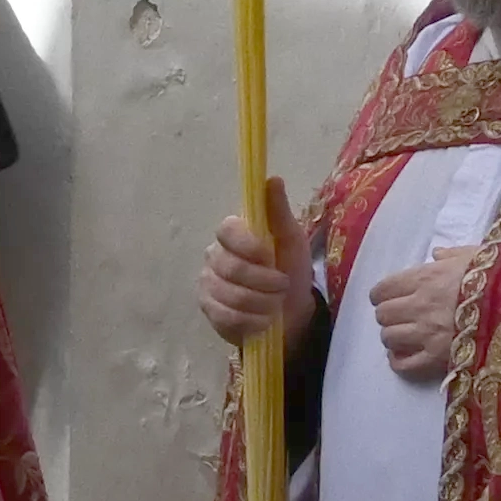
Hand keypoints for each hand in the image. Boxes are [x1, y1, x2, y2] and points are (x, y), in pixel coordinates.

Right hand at [198, 192, 304, 348]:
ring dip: (262, 303)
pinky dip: (252, 321)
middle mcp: (214, 256)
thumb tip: (273, 179)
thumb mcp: (292, 240)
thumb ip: (279, 213)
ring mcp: (208, 285)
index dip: (247, 245)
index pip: (226, 231)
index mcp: (232, 235)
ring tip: (276, 304)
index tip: (269, 256)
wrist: (292, 311)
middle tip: (282, 285)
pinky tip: (264, 320)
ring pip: (230, 295)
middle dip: (264, 281)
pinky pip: (227, 317)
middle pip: (230, 268)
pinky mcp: (210, 311)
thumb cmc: (290, 269)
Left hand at [366, 249, 482, 385]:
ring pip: (388, 338)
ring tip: (406, 336)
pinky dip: (399, 361)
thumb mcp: (477, 256)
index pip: (383, 289)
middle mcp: (420, 305)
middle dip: (389, 315)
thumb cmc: (499, 278)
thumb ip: (452, 255)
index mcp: (426, 278)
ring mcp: (427, 334)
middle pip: (382, 314)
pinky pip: (403, 364)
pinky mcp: (437, 359)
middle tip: (402, 316)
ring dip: (394, 337)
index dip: (382, 294)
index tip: (390, 296)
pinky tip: (405, 355)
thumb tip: (436, 253)